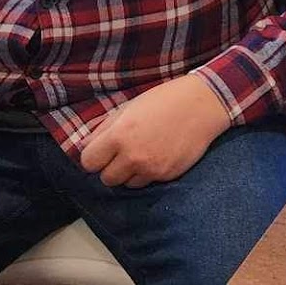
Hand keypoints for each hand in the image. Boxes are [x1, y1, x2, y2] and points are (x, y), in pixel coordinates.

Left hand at [79, 74, 231, 188]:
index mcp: (119, 135)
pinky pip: (148, 183)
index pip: (88, 162)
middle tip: (121, 154)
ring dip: (129, 174)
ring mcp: (151, 169)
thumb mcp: (127, 108)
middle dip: (110, 168)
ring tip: (141, 155)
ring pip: (127, 184)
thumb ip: (103, 129)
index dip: (93, 157)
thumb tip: (84, 146)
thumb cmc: (162, 100)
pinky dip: (147, 174)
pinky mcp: (167, 176)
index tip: (100, 152)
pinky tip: (156, 156)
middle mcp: (133, 156)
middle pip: (106, 179)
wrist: (201, 105)